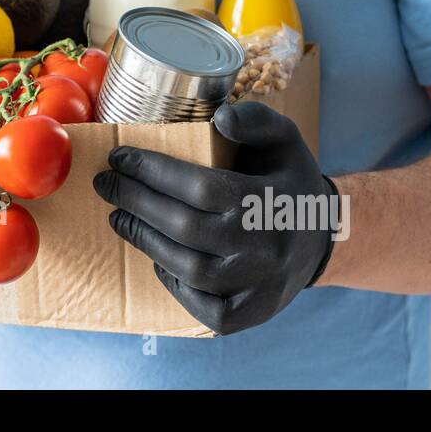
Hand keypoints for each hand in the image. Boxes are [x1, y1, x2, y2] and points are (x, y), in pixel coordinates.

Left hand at [93, 100, 335, 334]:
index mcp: (271, 200)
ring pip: (190, 269)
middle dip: (136, 202)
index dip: (153, 172)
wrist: (324, 238)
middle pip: (186, 227)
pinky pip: (207, 309)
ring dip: (146, 241)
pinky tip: (158, 259)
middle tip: (106, 185)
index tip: (119, 157)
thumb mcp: (284, 137)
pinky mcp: (255, 313)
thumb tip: (220, 118)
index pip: (200, 186)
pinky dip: (176, 287)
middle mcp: (267, 246)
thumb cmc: (290, 181)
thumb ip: (255, 119)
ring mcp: (261, 285)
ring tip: (119, 216)